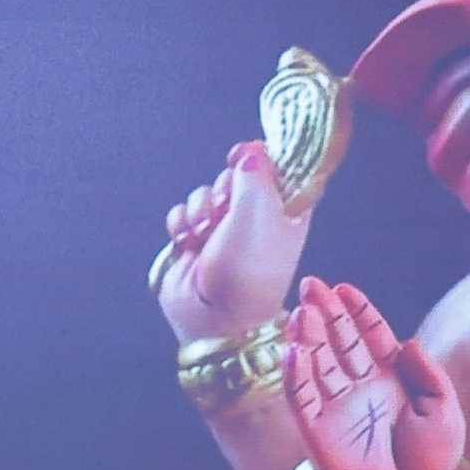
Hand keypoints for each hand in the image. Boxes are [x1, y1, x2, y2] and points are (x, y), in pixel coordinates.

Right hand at [151, 140, 315, 345]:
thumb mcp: (259, 215)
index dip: (262, 158)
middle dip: (224, 187)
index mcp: (287, 213)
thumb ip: (255, 175)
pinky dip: (182, 223)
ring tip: (204, 234)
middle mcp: (257, 220)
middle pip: (237, 177)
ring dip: (199, 207)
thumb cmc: (247, 271)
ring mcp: (224, 232)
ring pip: (205, 193)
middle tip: (225, 209)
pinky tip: (187, 241)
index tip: (243, 154)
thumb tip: (253, 150)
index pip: (280, 171)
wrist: (213, 319)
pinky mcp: (195, 242)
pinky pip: (183, 213)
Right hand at [283, 278, 464, 469]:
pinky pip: (301, 397)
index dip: (358, 312)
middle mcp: (359, 389)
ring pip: (316, 363)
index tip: (344, 288)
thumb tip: (408, 341)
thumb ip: (429, 376)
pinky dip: (295, 374)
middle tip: (310, 284)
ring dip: (307, 336)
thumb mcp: (444, 414)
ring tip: (301, 310)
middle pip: (338, 341)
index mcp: (390, 381)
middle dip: (325, 312)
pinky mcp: (316, 430)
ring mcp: (335, 407)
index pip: (371, 337)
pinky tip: (293, 351)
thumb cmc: (427, 465)